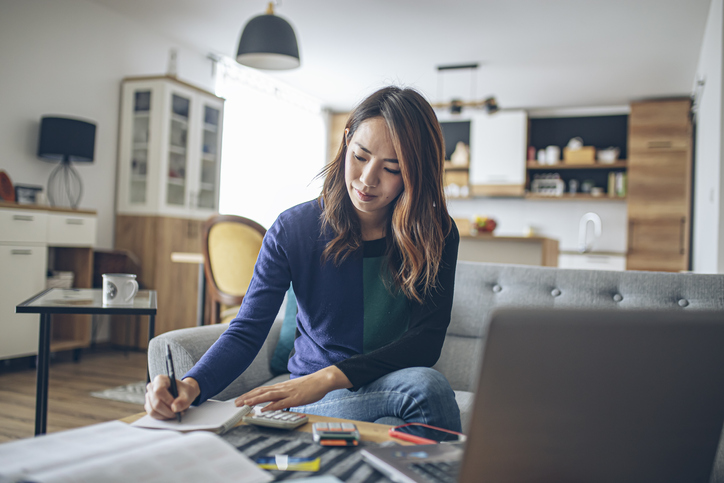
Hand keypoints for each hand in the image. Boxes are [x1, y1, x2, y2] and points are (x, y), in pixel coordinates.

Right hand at [144, 375, 199, 419]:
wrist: (183, 393)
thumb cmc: (185, 391)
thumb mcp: (188, 393)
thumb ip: (183, 400)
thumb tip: (174, 408)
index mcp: (160, 379)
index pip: (159, 391)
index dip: (167, 400)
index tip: (175, 406)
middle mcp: (152, 387)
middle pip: (155, 403)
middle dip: (167, 411)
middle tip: (178, 413)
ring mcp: (149, 397)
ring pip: (153, 410)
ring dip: (165, 415)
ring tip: (175, 414)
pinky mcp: (149, 405)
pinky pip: (152, 414)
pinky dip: (161, 417)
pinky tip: (170, 414)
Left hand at [236, 366, 350, 411]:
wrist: (322, 380)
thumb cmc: (309, 386)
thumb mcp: (293, 390)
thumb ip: (283, 396)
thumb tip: (273, 403)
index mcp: (281, 387)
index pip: (261, 390)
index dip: (250, 394)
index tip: (240, 399)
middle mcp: (282, 388)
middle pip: (261, 392)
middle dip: (247, 397)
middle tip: (236, 403)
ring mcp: (288, 392)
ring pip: (268, 396)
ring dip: (255, 400)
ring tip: (245, 404)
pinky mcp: (295, 398)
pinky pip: (281, 402)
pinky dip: (271, 405)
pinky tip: (264, 408)